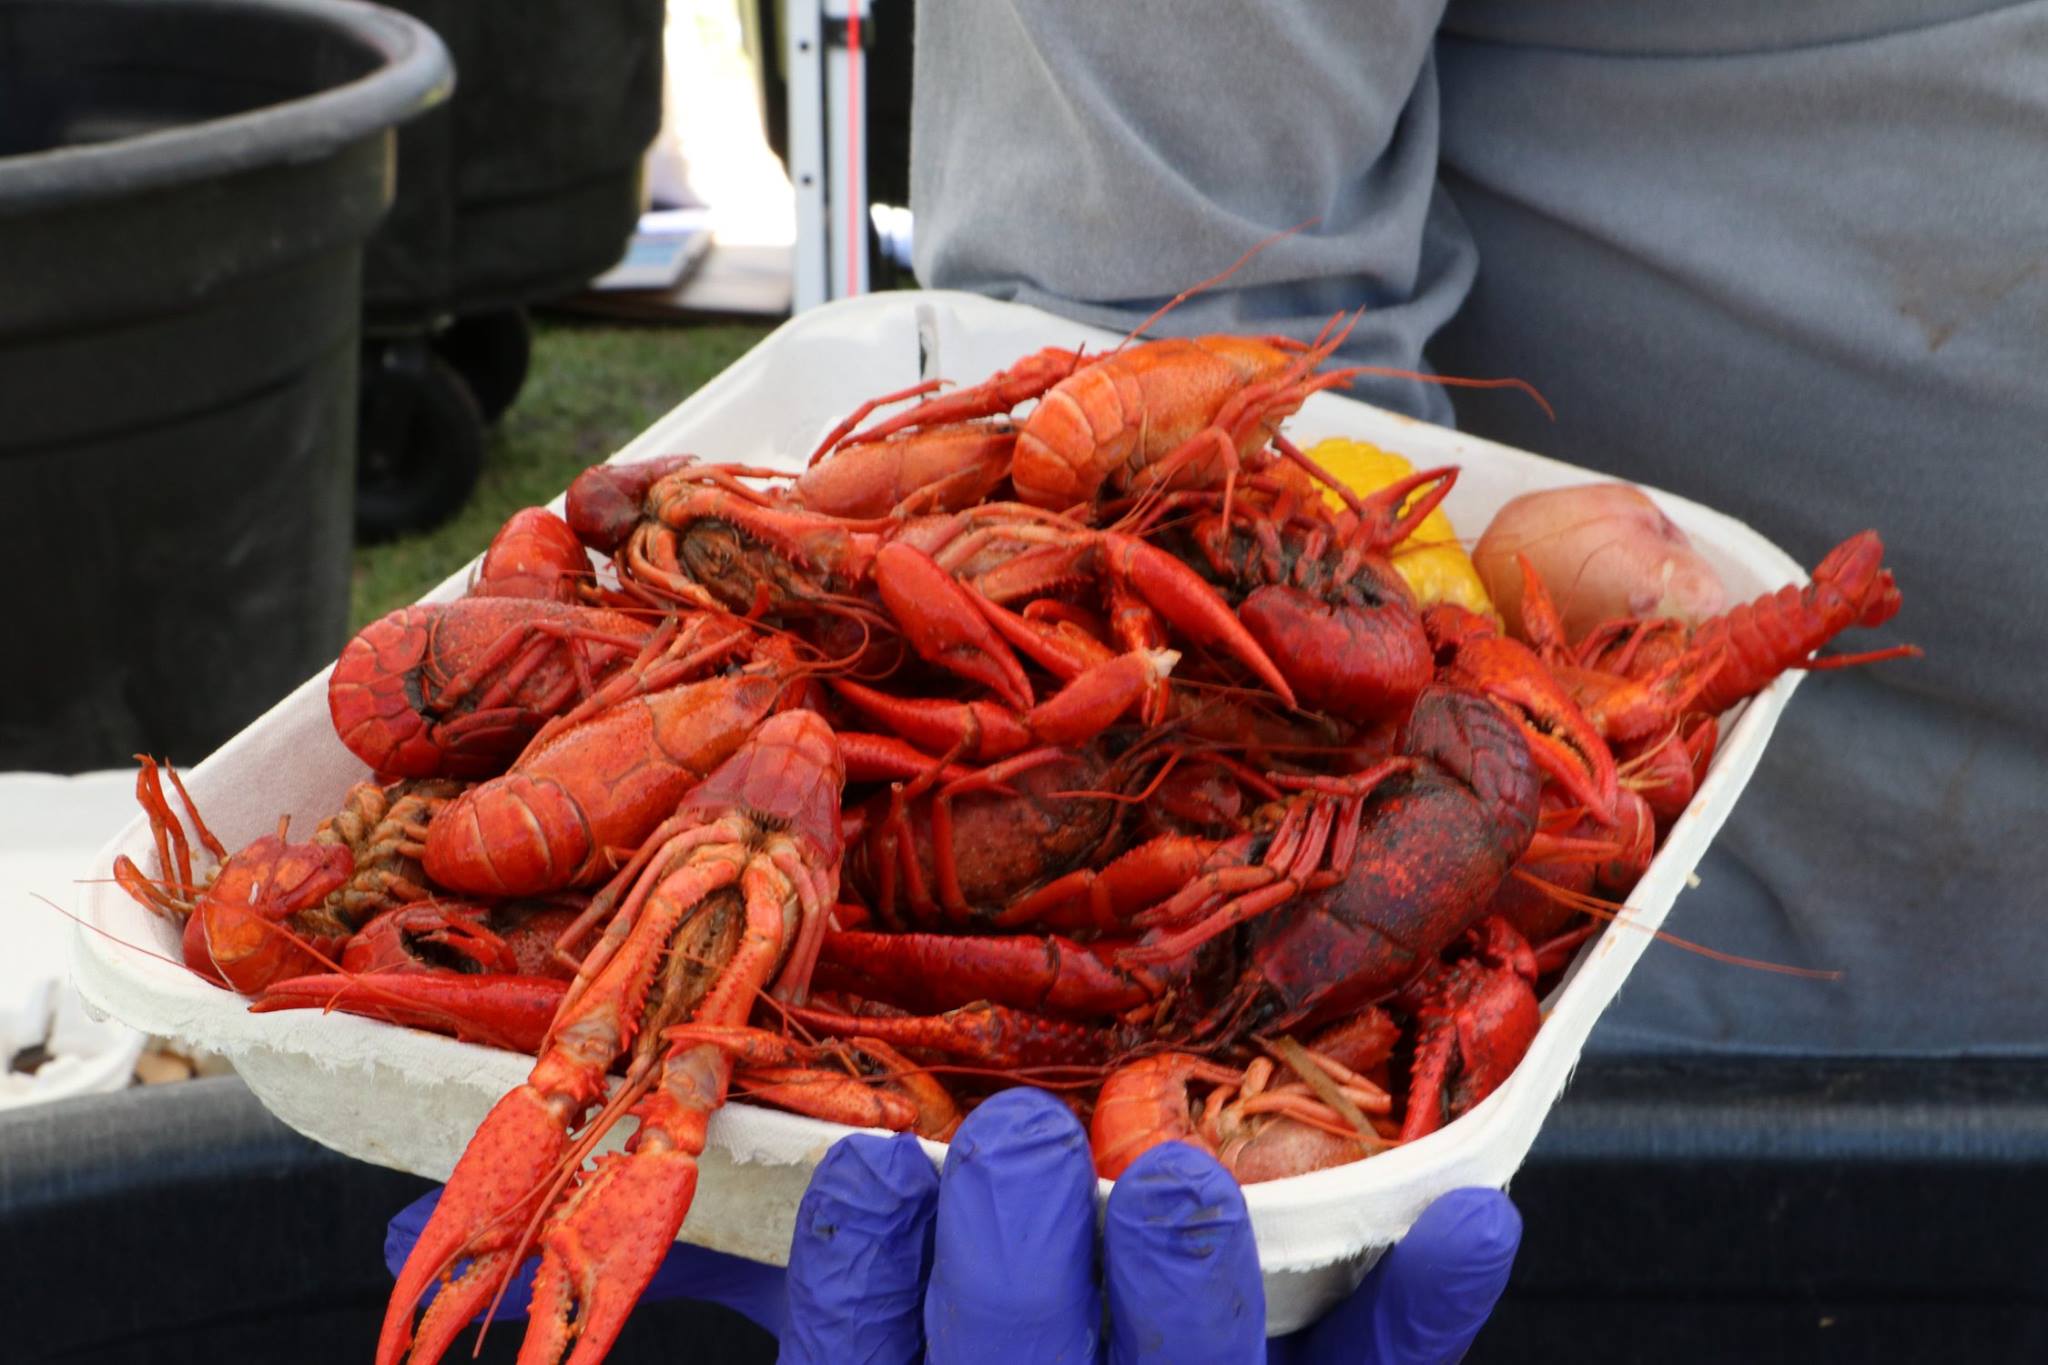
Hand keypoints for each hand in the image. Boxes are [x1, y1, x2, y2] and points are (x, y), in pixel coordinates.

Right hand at [385, 1087, 1519, 1362]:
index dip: (862, 1285)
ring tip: (1167, 1175)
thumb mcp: (851, 1359)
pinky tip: (1467, 1216)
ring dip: (1183, 1291)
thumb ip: (775, 1285)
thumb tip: (588, 1180)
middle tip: (1017, 1141)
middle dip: (1017, 1264)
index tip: (871, 1165)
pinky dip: (1417, 1309)